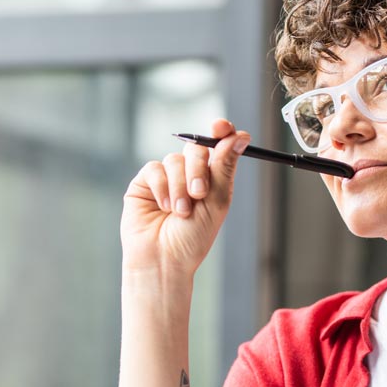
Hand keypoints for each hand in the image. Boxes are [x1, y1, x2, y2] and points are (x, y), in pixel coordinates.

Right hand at [121, 118, 249, 276]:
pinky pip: (154, 169)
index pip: (218, 145)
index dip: (221, 132)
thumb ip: (225, 166)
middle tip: (200, 193)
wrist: (164, 259)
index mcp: (214, 179)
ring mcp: (167, 177)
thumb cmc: (193, 238)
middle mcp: (191, 175)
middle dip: (199, 169)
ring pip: (175, 160)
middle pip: (197, 148)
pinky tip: (163, 208)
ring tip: (180, 212)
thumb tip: (241, 136)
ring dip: (180, 186)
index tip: (222, 127)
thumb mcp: (216, 201)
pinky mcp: (145, 183)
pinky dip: (162, 188)